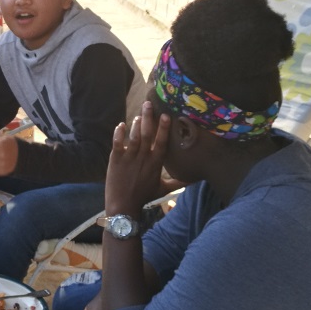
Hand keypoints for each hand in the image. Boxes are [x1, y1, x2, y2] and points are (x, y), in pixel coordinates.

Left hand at [105, 101, 170, 215]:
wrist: (123, 206)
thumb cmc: (143, 197)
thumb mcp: (163, 189)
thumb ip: (178, 182)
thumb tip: (195, 180)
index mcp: (155, 164)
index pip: (161, 142)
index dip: (164, 128)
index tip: (166, 115)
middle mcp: (143, 158)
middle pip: (147, 135)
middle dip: (149, 118)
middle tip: (149, 104)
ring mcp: (128, 158)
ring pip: (134, 137)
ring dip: (136, 124)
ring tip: (140, 114)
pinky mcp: (115, 159)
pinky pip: (117, 143)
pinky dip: (118, 133)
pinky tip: (121, 125)